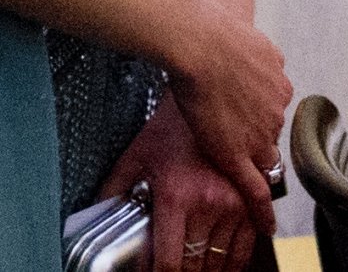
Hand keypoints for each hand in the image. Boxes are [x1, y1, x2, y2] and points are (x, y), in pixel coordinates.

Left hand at [101, 93, 257, 271]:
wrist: (207, 93)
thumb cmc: (171, 124)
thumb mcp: (138, 153)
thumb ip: (116, 185)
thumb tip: (98, 209)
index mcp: (175, 196)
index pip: (169, 261)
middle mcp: (207, 205)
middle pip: (196, 266)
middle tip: (173, 269)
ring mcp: (233, 205)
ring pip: (222, 262)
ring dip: (209, 271)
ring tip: (195, 268)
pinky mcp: (250, 201)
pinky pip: (247, 247)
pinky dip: (235, 261)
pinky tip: (222, 263)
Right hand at [168, 0, 290, 235]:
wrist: (195, 38)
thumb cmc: (203, 28)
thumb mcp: (239, 33)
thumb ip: (244, 51)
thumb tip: (225, 48)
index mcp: (276, 76)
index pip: (269, 104)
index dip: (253, 110)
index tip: (242, 113)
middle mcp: (276, 104)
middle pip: (266, 127)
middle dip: (250, 127)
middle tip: (223, 120)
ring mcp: (259, 130)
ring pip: (258, 151)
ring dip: (244, 149)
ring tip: (214, 138)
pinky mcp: (239, 154)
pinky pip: (256, 187)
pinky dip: (261, 208)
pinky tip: (263, 222)